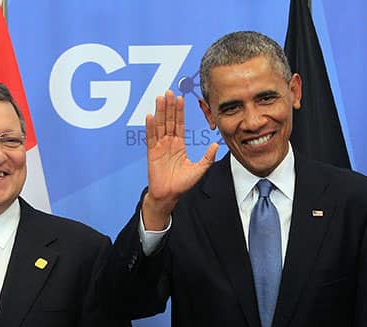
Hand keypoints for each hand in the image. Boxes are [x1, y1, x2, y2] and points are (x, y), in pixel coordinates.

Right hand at [142, 90, 218, 229]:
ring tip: (160, 98)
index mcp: (179, 145)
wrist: (169, 196)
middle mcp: (168, 143)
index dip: (179, 111)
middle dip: (169, 106)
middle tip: (169, 92)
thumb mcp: (199, 170)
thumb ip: (207, 158)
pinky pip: (151, 138)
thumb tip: (216, 146)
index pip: (179, 124)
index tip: (180, 98)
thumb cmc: (182, 184)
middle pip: (168, 121)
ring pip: (160, 125)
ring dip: (160, 112)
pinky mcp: (152, 153)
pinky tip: (150, 116)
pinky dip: (150, 127)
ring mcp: (159, 147)